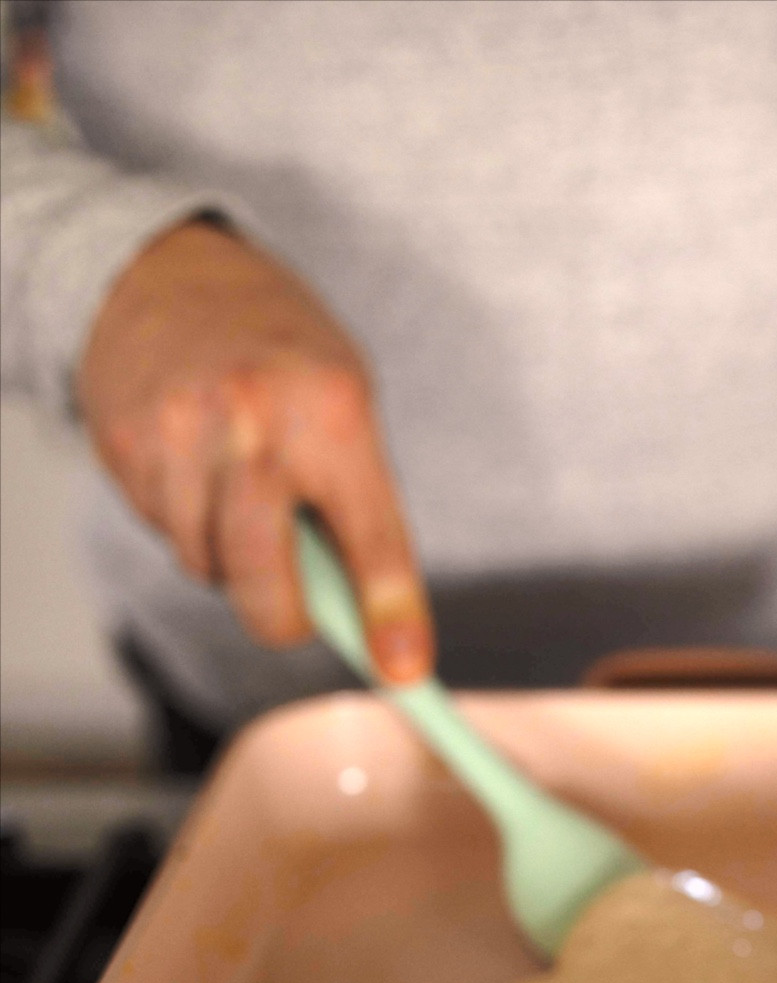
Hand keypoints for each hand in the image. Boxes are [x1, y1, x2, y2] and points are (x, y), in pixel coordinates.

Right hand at [77, 219, 432, 682]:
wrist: (168, 272)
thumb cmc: (280, 352)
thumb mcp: (343, 403)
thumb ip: (357, 505)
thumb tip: (369, 622)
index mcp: (333, 410)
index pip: (372, 540)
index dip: (389, 615)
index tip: (403, 670)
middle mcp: (256, 422)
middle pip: (267, 584)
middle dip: (284, 617)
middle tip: (295, 609)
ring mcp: (182, 433)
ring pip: (209, 567)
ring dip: (228, 559)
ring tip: (238, 492)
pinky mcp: (127, 445)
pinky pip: (164, 532)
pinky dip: (186, 522)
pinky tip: (193, 468)